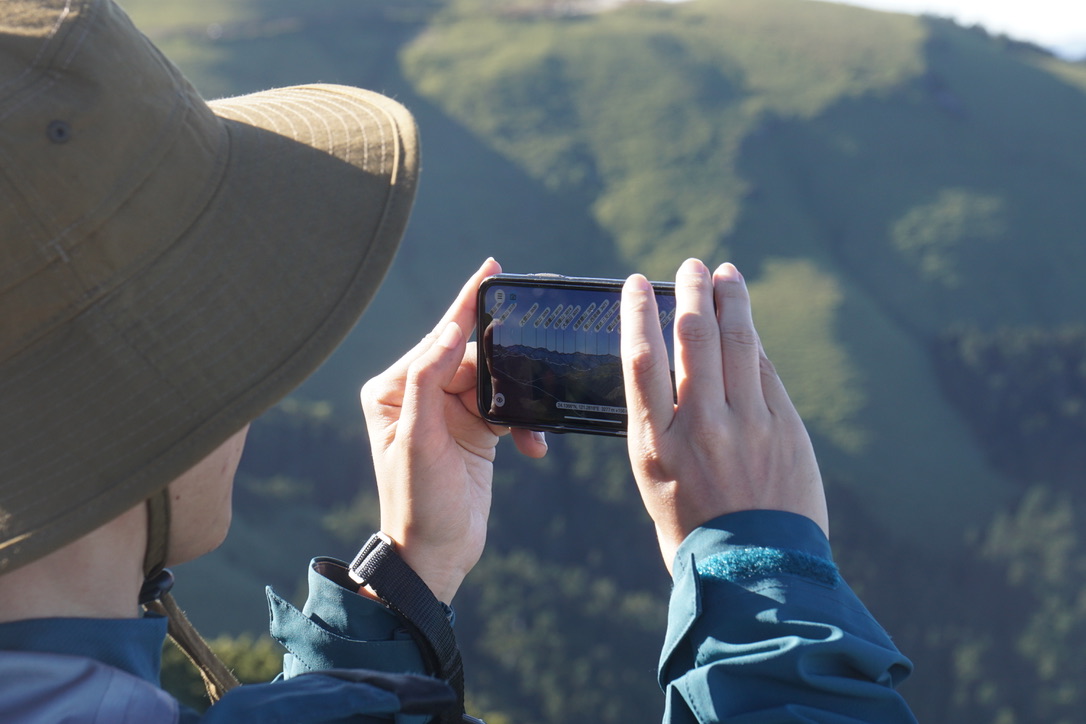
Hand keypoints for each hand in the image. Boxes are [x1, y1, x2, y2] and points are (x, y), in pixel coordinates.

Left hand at [360, 259, 546, 602]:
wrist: (437, 556)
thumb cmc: (419, 504)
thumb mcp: (420, 442)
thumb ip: (430, 379)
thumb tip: (451, 329)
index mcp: (394, 389)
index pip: (437, 339)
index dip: (467, 305)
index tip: (491, 269)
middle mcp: (418, 394)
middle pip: (473, 358)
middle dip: (505, 368)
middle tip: (534, 368)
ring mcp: (448, 411)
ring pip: (495, 381)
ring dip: (518, 402)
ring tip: (528, 431)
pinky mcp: (474, 428)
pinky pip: (507, 408)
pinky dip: (523, 423)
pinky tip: (533, 447)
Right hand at [620, 259, 827, 571]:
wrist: (754, 572)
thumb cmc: (693, 531)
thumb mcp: (656, 480)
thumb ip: (663, 428)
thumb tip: (676, 379)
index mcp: (655, 441)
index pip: (641, 358)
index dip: (637, 313)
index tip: (636, 283)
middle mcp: (699, 423)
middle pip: (692, 336)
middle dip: (691, 291)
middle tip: (691, 265)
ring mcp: (746, 422)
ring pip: (737, 342)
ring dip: (730, 300)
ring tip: (727, 273)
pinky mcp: (784, 426)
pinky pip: (766, 370)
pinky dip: (754, 341)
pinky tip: (748, 323)